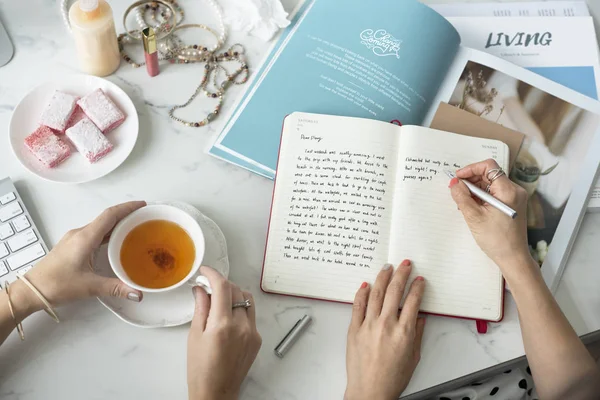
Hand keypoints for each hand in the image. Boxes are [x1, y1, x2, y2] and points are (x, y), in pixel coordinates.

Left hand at [23, 201, 145, 309]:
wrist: (30, 291)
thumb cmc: (55, 284)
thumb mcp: (89, 286)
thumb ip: (116, 287)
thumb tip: (137, 293)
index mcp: (85, 237)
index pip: (110, 215)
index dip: (128, 207)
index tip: (143, 205)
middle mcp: (80, 234)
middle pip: (106, 218)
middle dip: (126, 215)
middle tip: (143, 217)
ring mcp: (74, 239)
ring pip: (100, 226)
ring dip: (116, 224)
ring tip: (133, 228)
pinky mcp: (72, 246)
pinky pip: (93, 234)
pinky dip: (107, 234)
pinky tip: (114, 243)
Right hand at [187, 266, 261, 399]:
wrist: (216, 393)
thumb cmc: (200, 369)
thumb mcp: (194, 335)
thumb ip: (200, 308)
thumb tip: (200, 288)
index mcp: (223, 325)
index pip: (223, 287)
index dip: (213, 274)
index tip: (205, 271)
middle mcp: (242, 326)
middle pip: (236, 290)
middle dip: (222, 284)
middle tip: (207, 286)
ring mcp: (252, 332)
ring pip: (247, 300)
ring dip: (233, 294)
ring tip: (218, 299)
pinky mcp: (257, 338)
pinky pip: (250, 315)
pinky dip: (239, 309)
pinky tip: (227, 317)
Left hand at [345, 261, 425, 399]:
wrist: (370, 391)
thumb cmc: (392, 378)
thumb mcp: (413, 356)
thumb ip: (417, 334)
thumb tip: (420, 317)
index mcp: (404, 332)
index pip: (412, 301)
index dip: (417, 287)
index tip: (419, 279)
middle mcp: (386, 325)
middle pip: (395, 291)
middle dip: (402, 274)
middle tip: (405, 264)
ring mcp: (368, 326)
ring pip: (376, 294)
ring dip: (383, 277)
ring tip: (387, 268)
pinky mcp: (354, 329)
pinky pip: (357, 305)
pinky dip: (362, 293)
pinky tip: (366, 285)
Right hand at [449, 159, 531, 271]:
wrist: (512, 257)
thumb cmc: (496, 239)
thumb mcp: (474, 217)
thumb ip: (462, 196)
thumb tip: (454, 183)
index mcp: (508, 190)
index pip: (489, 167)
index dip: (471, 169)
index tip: (458, 178)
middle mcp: (514, 191)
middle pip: (489, 175)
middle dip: (471, 180)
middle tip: (456, 190)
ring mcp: (514, 198)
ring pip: (490, 184)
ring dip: (475, 189)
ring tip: (463, 202)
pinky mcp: (511, 205)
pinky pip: (494, 193)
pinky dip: (482, 196)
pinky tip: (472, 207)